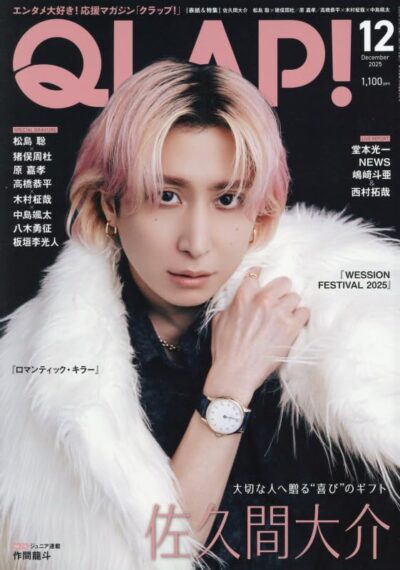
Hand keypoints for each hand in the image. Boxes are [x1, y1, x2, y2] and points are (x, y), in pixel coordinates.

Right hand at [204, 266, 309, 405]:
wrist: (235, 372)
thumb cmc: (225, 349)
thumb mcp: (219, 321)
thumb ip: (231, 306)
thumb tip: (237, 303)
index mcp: (243, 297)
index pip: (255, 274)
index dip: (259, 275)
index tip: (262, 278)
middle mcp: (263, 301)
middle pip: (283, 282)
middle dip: (281, 290)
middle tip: (279, 300)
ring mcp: (279, 313)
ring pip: (295, 297)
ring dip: (291, 306)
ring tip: (286, 315)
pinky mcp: (291, 328)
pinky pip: (304, 312)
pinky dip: (300, 317)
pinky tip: (294, 324)